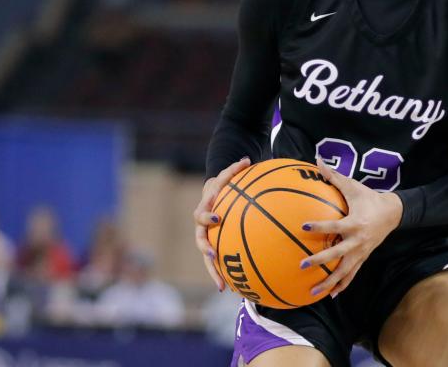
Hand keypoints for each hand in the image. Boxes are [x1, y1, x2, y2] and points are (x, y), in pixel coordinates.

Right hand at [193, 157, 251, 290]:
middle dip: (206, 251)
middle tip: (213, 257)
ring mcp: (207, 238)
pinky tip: (236, 288)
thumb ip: (235, 170)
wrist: (215, 192)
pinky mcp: (215, 246)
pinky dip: (226, 273)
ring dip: (214, 272)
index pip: (201, 215)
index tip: (217, 219)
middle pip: (200, 242)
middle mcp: (202, 227)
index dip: (207, 218)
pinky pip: (220, 261)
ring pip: (208, 258)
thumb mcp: (227, 175)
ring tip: (223, 287)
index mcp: (204, 210)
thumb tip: (247, 159)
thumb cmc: (224, 183)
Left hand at [298, 159, 401, 297]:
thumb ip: (334, 176)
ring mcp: (361, 252)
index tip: (303, 225)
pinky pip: (351, 275)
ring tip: (312, 291)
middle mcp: (358, 241)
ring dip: (328, 282)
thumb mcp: (353, 187)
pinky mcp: (363, 258)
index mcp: (355, 223)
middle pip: (337, 254)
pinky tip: (330, 295)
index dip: (319, 225)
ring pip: (343, 271)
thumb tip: (317, 160)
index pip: (334, 225)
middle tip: (302, 264)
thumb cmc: (369, 198)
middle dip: (319, 261)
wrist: (393, 212)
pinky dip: (341, 285)